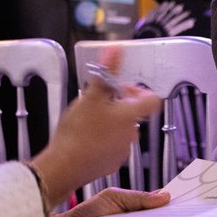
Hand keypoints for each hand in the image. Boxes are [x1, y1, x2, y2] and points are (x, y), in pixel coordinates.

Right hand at [31, 47, 161, 207]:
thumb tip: (115, 50)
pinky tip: (85, 138)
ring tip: (88, 121)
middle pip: (133, 113)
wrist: (64, 166)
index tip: (121, 90)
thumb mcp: (90, 95)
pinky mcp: (111, 164)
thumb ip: (106, 72)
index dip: (139, 91)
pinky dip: (102, 140)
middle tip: (97, 102)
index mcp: (131, 115)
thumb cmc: (78, 131)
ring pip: (121, 130)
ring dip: (109, 123)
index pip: (152, 100)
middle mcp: (132, 134)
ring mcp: (122, 151)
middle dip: (117, 105)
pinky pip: (111, 147)